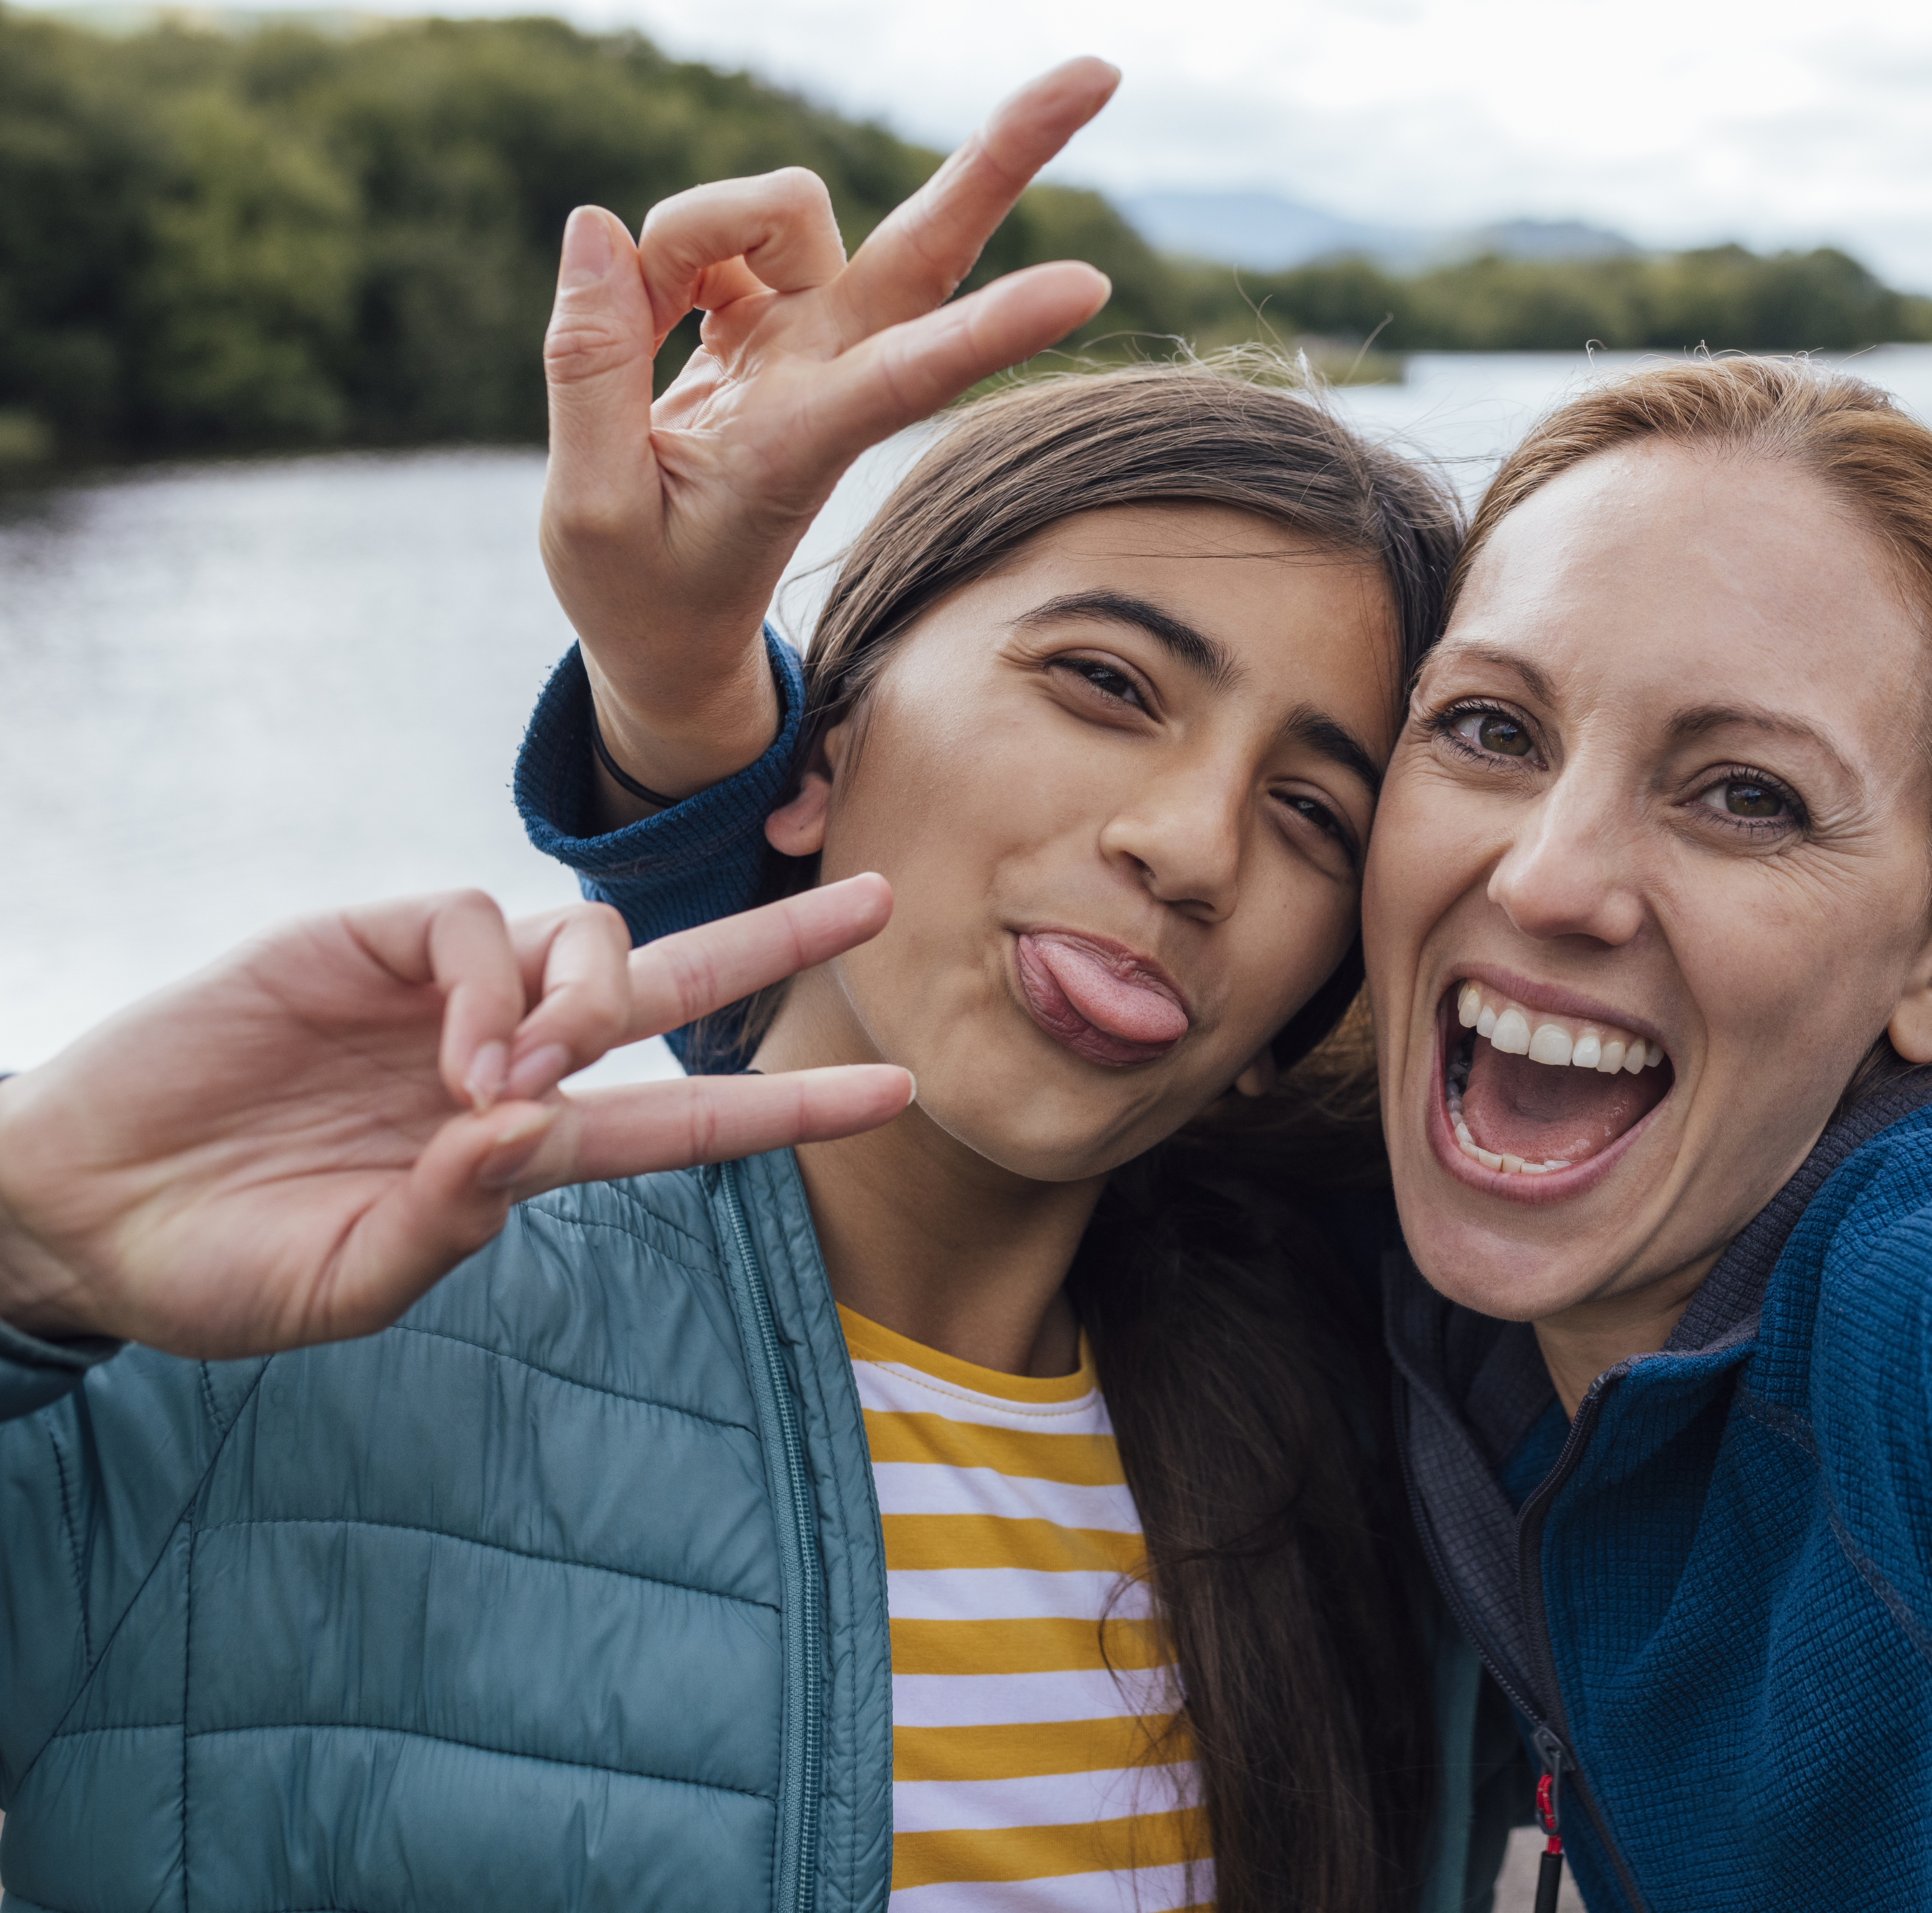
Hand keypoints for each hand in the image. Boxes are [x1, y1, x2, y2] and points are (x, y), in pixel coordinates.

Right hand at [0, 877, 910, 1359]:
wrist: (78, 1211)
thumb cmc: (216, 1267)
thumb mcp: (345, 1285)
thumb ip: (450, 1223)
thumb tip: (538, 1127)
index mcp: (521, 1151)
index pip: (685, 1118)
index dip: (787, 1103)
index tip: (898, 1090)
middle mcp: (504, 1057)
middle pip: (675, 987)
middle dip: (781, 938)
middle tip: (879, 902)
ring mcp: (441, 993)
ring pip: (589, 941)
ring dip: (591, 1001)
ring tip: (518, 1079)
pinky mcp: (366, 938)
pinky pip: (477, 919)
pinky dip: (495, 982)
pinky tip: (461, 1052)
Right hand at [540, 58, 1120, 823]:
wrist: (666, 631)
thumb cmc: (642, 593)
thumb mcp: (589, 512)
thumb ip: (588, 367)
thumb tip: (600, 226)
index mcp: (806, 443)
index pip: (913, 374)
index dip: (998, 325)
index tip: (1091, 285)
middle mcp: (832, 372)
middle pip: (932, 242)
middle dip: (1008, 152)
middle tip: (1100, 68)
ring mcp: (808, 333)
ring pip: (783, 206)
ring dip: (697, 231)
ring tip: (643, 325)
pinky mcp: (767, 310)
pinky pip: (719, 230)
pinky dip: (666, 256)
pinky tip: (645, 320)